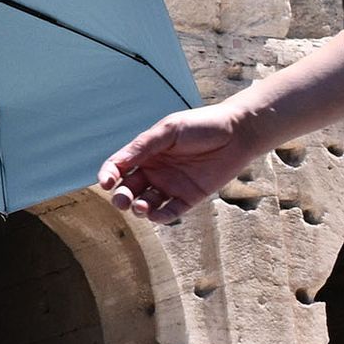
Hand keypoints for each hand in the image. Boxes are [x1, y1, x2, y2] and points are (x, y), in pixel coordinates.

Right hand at [97, 103, 255, 223]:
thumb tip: (118, 163)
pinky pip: (170, 212)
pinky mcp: (189, 198)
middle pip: (129, 188)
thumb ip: (143, 146)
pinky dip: (160, 217)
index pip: (119, 167)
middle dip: (121, 196)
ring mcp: (171, 185)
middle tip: (121, 201)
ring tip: (141, 207)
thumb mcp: (169, 131)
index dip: (108, 175)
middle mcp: (155, 171)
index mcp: (146, 153)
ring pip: (146, 203)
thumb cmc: (202, 126)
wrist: (237, 133)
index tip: (106, 182)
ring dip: (139, 208)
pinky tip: (156, 215)